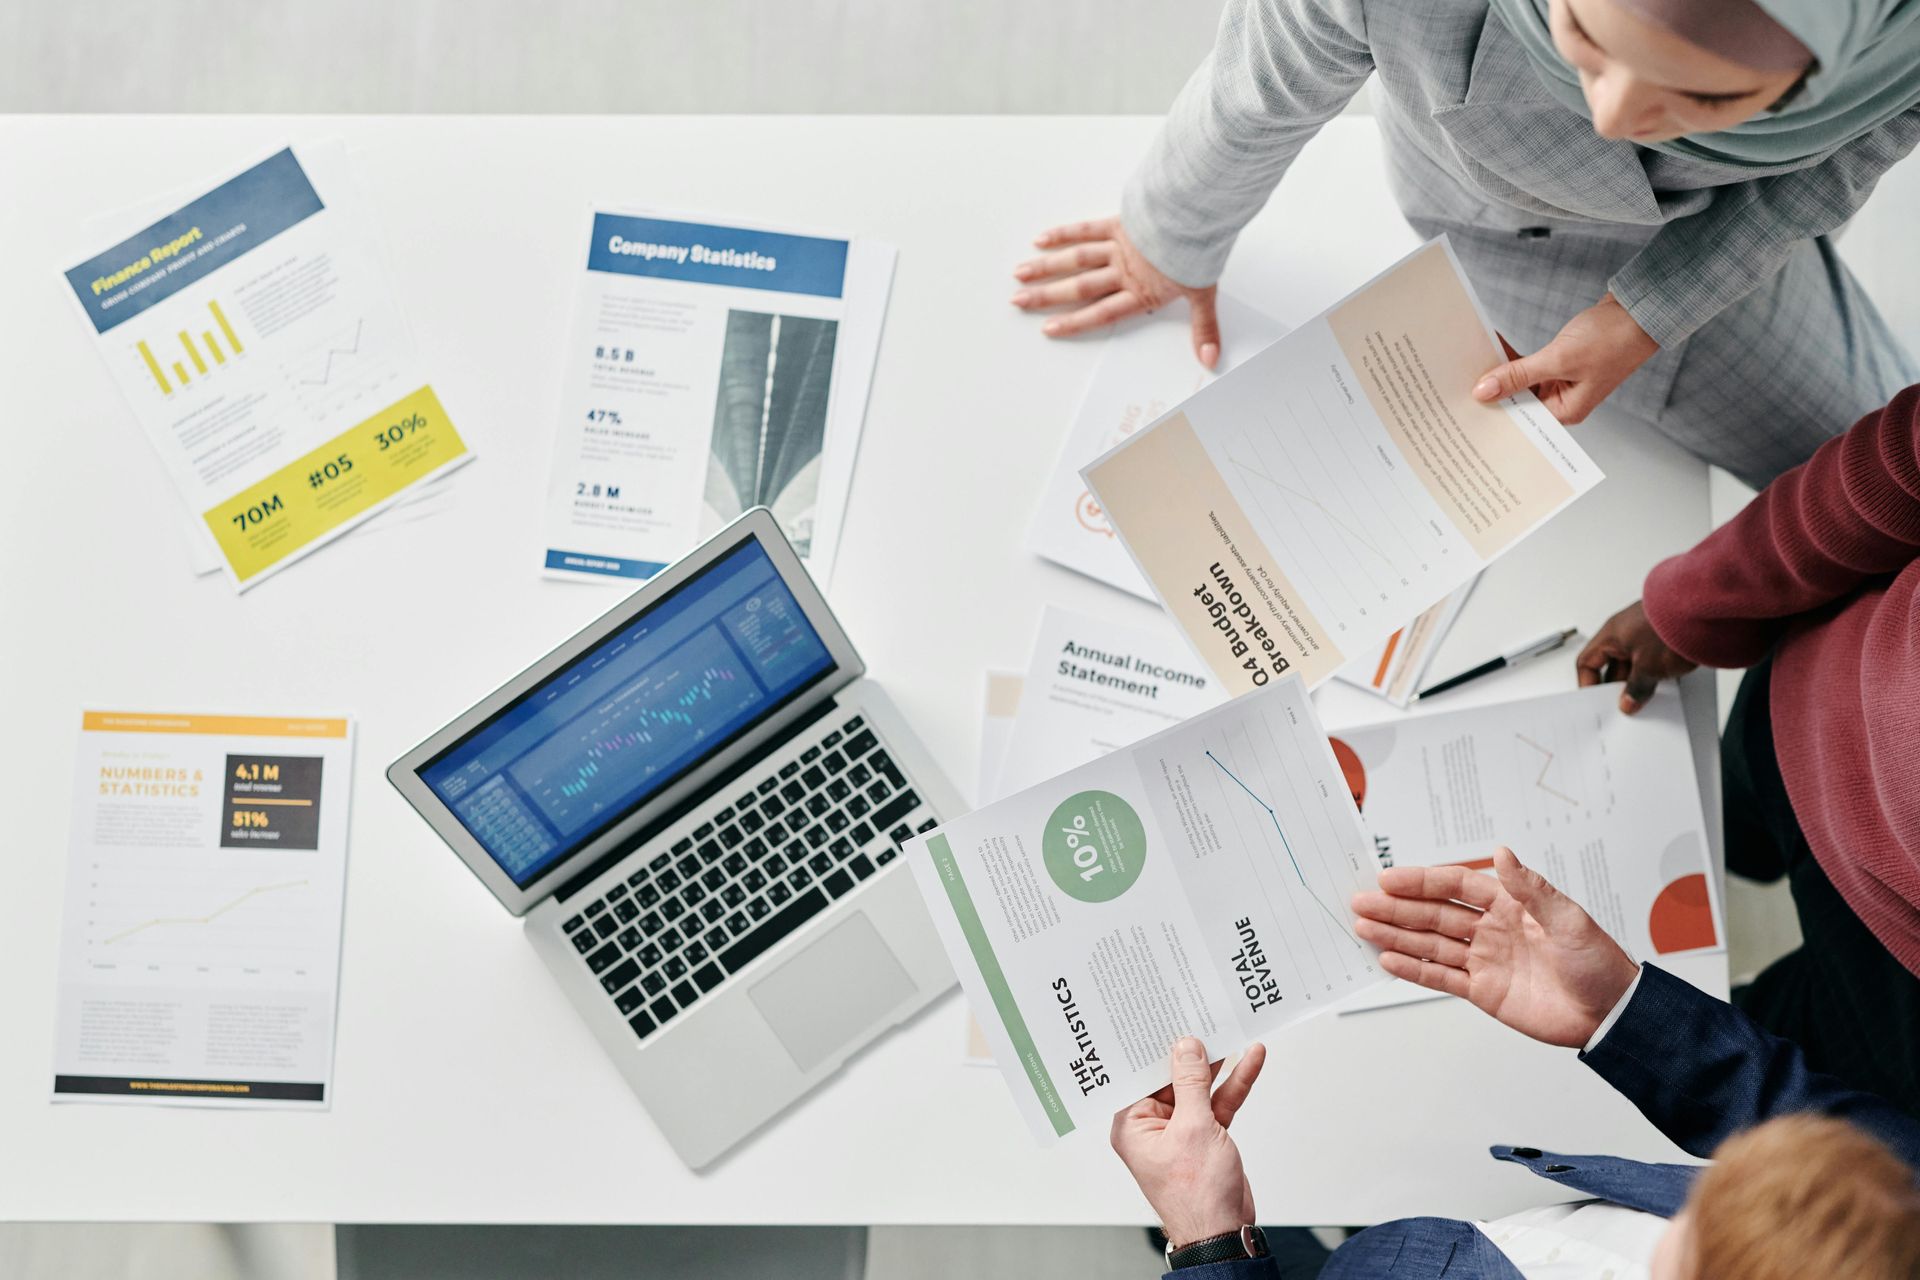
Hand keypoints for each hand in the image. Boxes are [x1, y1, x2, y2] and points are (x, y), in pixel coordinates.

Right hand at [1014, 216, 1221, 367]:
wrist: (1200, 213)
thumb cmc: (1200, 250)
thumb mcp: (1204, 293)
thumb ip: (1204, 329)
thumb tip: (1210, 360)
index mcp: (1140, 291)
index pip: (1100, 312)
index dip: (1073, 322)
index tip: (1048, 327)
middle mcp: (1122, 270)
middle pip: (1079, 286)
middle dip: (1046, 295)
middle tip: (1018, 300)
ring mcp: (1118, 246)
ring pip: (1076, 259)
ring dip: (1046, 266)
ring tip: (1021, 272)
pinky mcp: (1119, 223)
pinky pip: (1086, 229)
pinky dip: (1064, 233)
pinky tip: (1042, 238)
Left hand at [1110, 1037, 1264, 1248]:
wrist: (1222, 1233)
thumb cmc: (1196, 1195)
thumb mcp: (1194, 1128)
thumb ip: (1191, 1084)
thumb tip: (1186, 1048)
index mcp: (1132, 1124)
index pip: (1141, 1074)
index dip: (1155, 1047)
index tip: (1166, 1018)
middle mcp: (1152, 1125)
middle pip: (1172, 1077)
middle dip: (1191, 1051)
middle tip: (1202, 1017)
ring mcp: (1180, 1130)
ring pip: (1199, 1088)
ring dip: (1219, 1066)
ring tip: (1231, 1031)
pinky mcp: (1205, 1136)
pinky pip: (1218, 1103)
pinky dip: (1233, 1084)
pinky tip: (1249, 1061)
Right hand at [1351, 847, 1638, 1048]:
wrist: (1611, 1015)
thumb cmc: (1598, 963)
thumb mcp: (1569, 921)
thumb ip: (1531, 889)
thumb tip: (1504, 853)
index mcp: (1509, 904)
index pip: (1456, 886)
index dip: (1422, 881)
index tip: (1389, 878)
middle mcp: (1491, 929)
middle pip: (1434, 914)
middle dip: (1396, 908)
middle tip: (1361, 901)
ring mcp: (1484, 960)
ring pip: (1431, 944)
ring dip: (1396, 935)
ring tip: (1363, 927)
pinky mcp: (1483, 991)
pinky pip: (1441, 977)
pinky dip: (1414, 970)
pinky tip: (1389, 960)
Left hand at [1472, 293, 1657, 423]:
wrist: (1638, 310)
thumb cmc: (1612, 338)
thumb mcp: (1559, 358)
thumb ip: (1520, 375)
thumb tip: (1483, 391)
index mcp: (1566, 412)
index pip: (1520, 419)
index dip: (1492, 411)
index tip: (1462, 404)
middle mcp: (1563, 402)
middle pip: (1517, 401)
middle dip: (1492, 390)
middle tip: (1457, 381)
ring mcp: (1561, 383)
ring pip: (1521, 382)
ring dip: (1500, 370)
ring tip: (1469, 362)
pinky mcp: (1559, 364)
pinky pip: (1529, 365)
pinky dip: (1513, 358)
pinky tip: (1492, 348)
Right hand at [1576, 600, 1697, 713]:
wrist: (1707, 610)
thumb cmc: (1672, 627)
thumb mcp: (1647, 668)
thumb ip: (1635, 689)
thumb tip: (1628, 701)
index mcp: (1611, 634)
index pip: (1588, 662)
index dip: (1588, 683)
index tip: (1598, 701)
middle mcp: (1626, 630)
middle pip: (1612, 664)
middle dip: (1619, 686)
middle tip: (1626, 702)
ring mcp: (1646, 631)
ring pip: (1634, 662)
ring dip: (1640, 679)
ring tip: (1650, 693)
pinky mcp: (1665, 634)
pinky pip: (1653, 657)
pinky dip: (1656, 671)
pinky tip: (1666, 681)